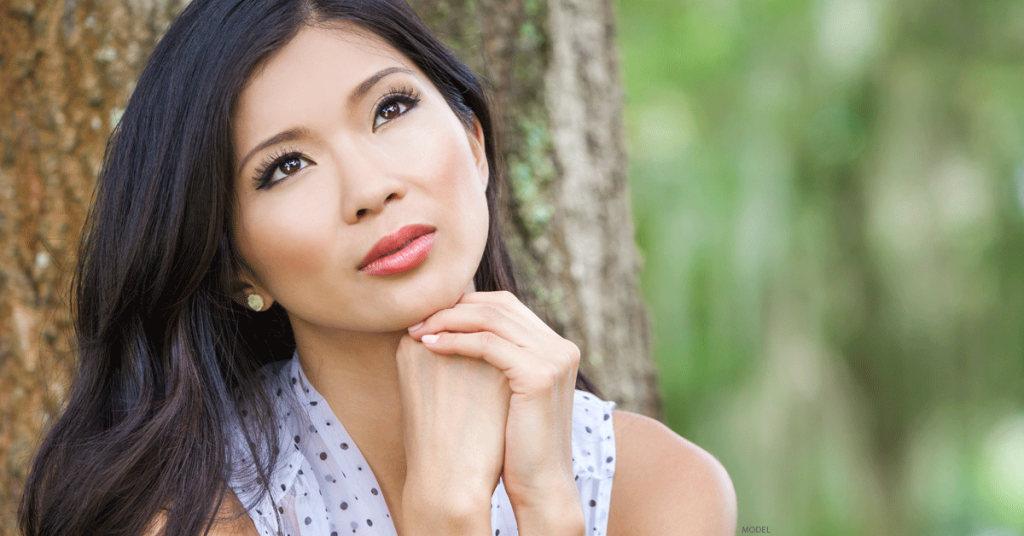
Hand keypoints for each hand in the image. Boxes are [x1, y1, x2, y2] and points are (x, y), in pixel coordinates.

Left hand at [408, 291, 582, 519]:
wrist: (540, 485)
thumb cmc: (516, 444)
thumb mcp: (509, 393)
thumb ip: (499, 360)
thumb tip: (456, 334)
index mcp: (556, 347)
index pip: (505, 306)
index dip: (465, 304)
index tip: (430, 315)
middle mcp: (560, 346)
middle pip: (498, 306)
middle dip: (453, 308)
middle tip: (418, 317)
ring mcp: (553, 359)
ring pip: (490, 320)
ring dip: (448, 321)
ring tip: (417, 330)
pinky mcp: (538, 375)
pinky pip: (487, 344)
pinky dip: (454, 341)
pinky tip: (429, 346)